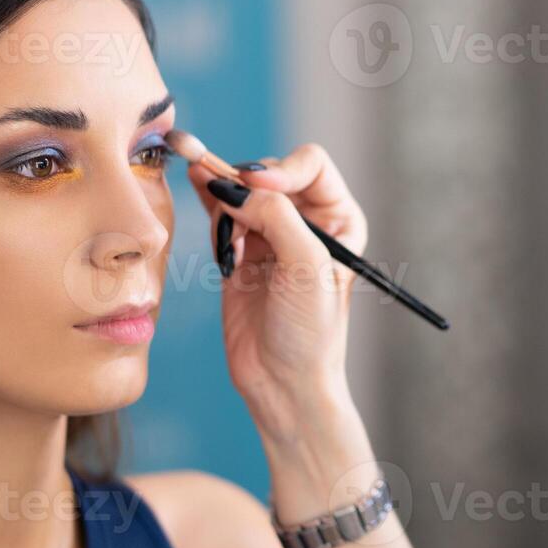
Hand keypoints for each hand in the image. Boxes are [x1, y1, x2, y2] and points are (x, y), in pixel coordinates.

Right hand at [183, 138, 368, 438]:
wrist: (283, 383)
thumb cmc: (310, 332)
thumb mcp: (306, 268)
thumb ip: (277, 218)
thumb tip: (238, 186)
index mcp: (340, 219)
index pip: (310, 165)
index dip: (280, 169)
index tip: (256, 186)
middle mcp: (308, 222)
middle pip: (269, 173)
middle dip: (245, 184)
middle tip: (227, 208)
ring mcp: (271, 235)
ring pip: (240, 191)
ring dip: (224, 197)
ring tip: (216, 217)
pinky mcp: (240, 252)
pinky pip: (221, 214)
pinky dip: (210, 208)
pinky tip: (206, 211)